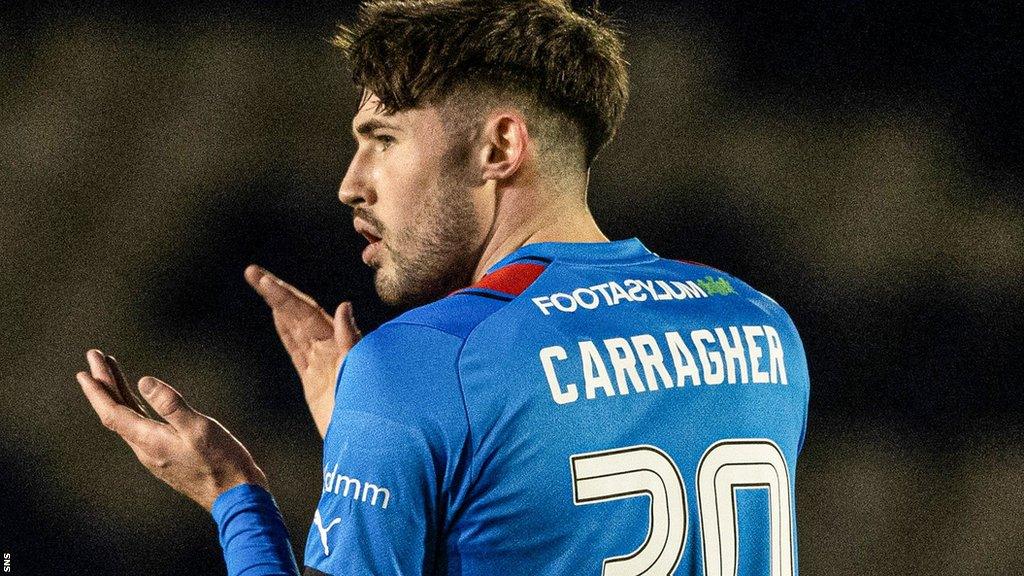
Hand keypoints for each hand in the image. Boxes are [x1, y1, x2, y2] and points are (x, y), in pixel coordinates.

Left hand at [77, 349, 268, 511]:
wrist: (235, 494)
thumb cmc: (221, 461)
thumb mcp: (198, 428)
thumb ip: (170, 405)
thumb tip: (144, 381)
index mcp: (149, 441)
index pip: (113, 413)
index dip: (98, 390)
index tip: (85, 370)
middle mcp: (146, 448)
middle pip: (117, 413)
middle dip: (105, 385)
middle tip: (95, 358)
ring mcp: (156, 453)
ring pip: (128, 418)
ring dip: (119, 394)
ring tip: (112, 372)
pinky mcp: (167, 454)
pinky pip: (141, 425)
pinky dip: (134, 406)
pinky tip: (138, 400)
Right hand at [244, 265, 361, 437]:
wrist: (368, 445)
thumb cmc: (371, 410)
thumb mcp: (362, 373)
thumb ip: (351, 341)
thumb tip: (343, 306)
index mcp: (339, 346)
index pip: (306, 313)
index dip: (284, 295)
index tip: (261, 278)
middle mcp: (330, 350)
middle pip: (299, 314)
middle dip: (278, 292)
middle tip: (253, 272)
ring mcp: (321, 365)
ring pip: (296, 328)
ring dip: (280, 306)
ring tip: (263, 284)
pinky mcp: (314, 382)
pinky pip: (297, 350)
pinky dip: (286, 332)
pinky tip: (277, 316)